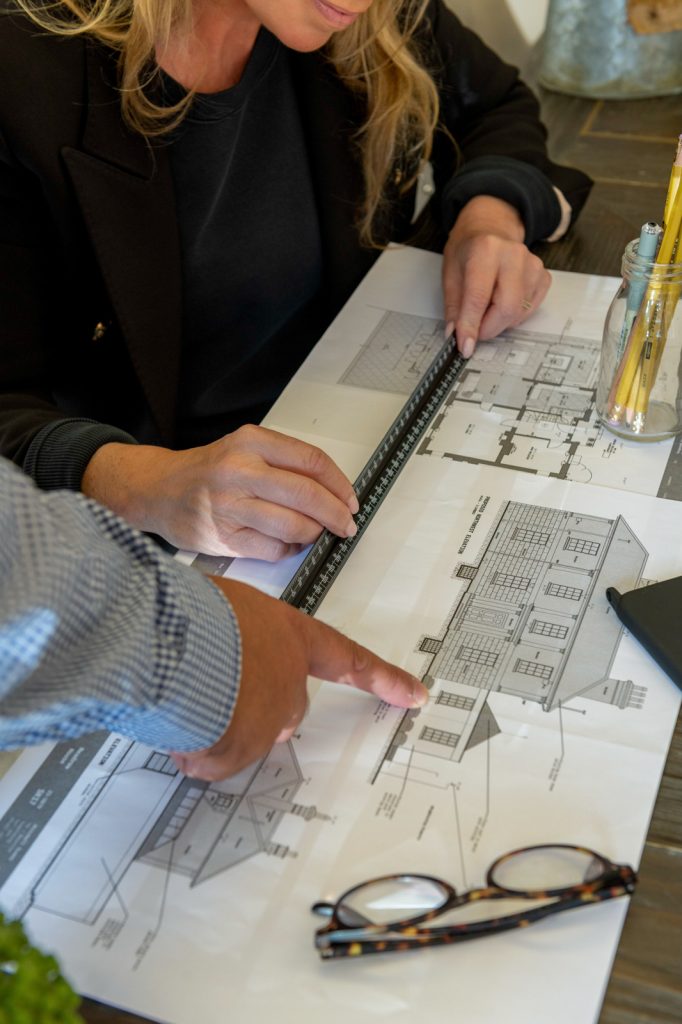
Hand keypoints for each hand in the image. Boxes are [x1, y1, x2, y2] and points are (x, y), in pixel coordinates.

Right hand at [82, 425, 359, 559]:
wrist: (159, 490)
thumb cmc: (209, 471)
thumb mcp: (245, 448)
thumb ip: (285, 463)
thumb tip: (335, 491)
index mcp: (251, 442)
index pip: (311, 461)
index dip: (340, 484)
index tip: (351, 499)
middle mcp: (240, 471)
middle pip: (307, 495)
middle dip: (336, 514)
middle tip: (346, 525)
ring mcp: (230, 505)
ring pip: (293, 525)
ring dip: (314, 534)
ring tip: (315, 533)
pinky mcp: (222, 537)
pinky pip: (273, 549)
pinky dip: (289, 549)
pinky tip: (288, 543)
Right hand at [170, 578, 428, 780]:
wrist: (168, 644)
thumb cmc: (190, 613)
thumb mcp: (223, 606)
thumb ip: (239, 632)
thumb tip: (221, 651)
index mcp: (292, 637)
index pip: (348, 659)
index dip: (383, 677)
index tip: (416, 695)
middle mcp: (289, 681)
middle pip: (284, 707)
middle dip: (251, 706)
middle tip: (209, 685)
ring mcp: (269, 718)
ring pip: (244, 733)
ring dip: (214, 723)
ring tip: (181, 691)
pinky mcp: (242, 749)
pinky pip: (215, 756)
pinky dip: (194, 744)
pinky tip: (176, 718)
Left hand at [442, 195, 551, 357]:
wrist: (491, 228)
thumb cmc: (469, 250)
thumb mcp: (450, 273)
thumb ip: (454, 307)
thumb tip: (457, 336)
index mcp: (486, 249)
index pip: (479, 297)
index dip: (471, 326)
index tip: (465, 347)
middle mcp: (514, 255)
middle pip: (506, 308)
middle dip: (488, 328)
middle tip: (474, 330)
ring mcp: (533, 265)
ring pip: (518, 313)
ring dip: (498, 322)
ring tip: (486, 307)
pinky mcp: (544, 277)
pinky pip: (529, 310)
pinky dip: (513, 315)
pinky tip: (502, 300)